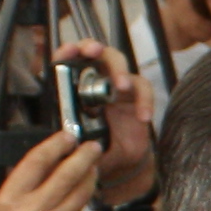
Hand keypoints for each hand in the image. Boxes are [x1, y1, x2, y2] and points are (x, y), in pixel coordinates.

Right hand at [0, 129, 97, 210]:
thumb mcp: (3, 208)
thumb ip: (26, 184)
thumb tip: (54, 157)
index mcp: (10, 199)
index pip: (38, 160)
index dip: (57, 144)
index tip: (69, 136)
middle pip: (68, 172)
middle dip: (85, 156)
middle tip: (93, 147)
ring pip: (82, 192)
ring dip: (89, 178)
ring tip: (90, 170)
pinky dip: (78, 209)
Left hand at [63, 40, 153, 195]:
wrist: (118, 162)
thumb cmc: (94, 148)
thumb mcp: (78, 144)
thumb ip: (72, 140)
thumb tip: (65, 142)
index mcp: (76, 88)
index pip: (70, 63)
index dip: (68, 51)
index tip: (69, 50)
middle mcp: (96, 82)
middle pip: (96, 54)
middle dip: (95, 48)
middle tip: (95, 52)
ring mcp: (117, 87)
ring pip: (121, 64)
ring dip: (120, 71)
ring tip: (121, 85)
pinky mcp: (136, 96)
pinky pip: (143, 89)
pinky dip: (145, 101)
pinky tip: (143, 116)